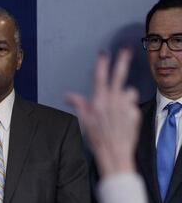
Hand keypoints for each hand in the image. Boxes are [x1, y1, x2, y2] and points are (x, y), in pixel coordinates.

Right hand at [65, 49, 140, 176]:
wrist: (114, 151)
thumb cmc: (97, 138)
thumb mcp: (83, 120)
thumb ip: (78, 103)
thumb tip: (67, 95)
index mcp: (99, 101)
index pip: (100, 77)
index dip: (102, 63)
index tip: (104, 53)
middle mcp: (113, 101)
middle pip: (119, 75)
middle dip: (122, 61)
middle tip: (125, 50)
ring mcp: (126, 106)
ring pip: (129, 92)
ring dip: (125, 96)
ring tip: (119, 108)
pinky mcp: (135, 112)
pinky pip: (133, 105)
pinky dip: (129, 109)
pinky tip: (124, 119)